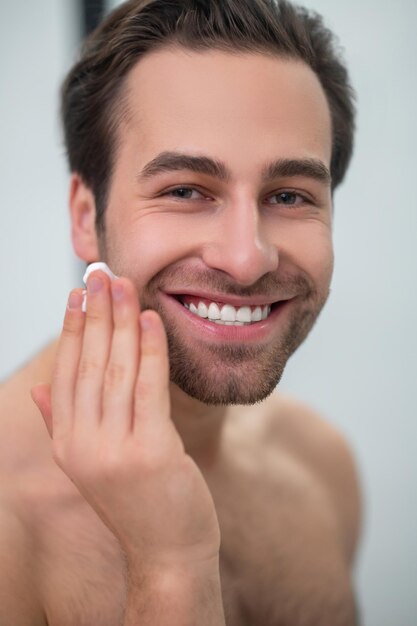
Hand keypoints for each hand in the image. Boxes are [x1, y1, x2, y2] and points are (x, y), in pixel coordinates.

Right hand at [31, 271, 220, 571]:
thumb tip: (41, 390)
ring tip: (124, 285)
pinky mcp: (152, 452)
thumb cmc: (137, 501)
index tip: (77, 293)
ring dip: (120, 322)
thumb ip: (64, 425)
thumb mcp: (91, 465)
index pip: (65, 374)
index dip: (71, 330)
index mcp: (67, 445)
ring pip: (115, 370)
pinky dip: (150, 349)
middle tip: (100, 275)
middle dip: (94, 314)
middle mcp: (83, 446)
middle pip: (87, 365)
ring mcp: (115, 451)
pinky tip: (151, 319)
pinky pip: (149, 387)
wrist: (167, 552)